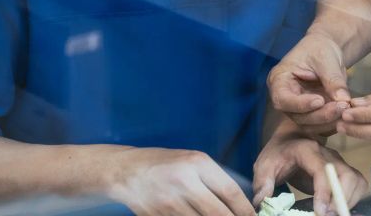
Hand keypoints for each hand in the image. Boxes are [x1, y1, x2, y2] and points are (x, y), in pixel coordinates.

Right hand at [108, 147, 255, 215]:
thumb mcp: (190, 161)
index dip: (245, 209)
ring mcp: (170, 203)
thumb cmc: (162, 164)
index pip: (229, 191)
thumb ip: (212, 179)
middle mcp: (184, 182)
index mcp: (196, 163)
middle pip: (218, 213)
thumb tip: (237, 203)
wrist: (125, 171)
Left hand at [252, 134, 367, 215]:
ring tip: (331, 214)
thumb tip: (261, 202)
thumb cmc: (278, 153)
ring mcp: (340, 162)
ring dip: (348, 201)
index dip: (324, 192)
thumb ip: (262, 183)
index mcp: (308, 150)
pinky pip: (359, 185)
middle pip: (346, 176)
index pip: (322, 170)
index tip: (321, 212)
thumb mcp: (264, 165)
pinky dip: (353, 199)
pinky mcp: (345, 170)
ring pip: (356, 181)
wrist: (290, 139)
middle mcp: (329, 154)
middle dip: (340, 200)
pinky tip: (338, 208)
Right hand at [269, 32, 351, 136]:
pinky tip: (346, 114)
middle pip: (297, 116)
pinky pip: (319, 126)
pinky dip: (333, 123)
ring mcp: (297, 109)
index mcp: (279, 80)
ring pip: (309, 125)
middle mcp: (285, 99)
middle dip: (320, 115)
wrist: (325, 50)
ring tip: (347, 109)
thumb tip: (343, 100)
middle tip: (342, 106)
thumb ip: (333, 80)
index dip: (300, 104)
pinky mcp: (310, 114)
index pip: (283, 99)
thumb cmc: (319, 49)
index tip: (320, 100)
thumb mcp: (326, 59)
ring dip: (328, 121)